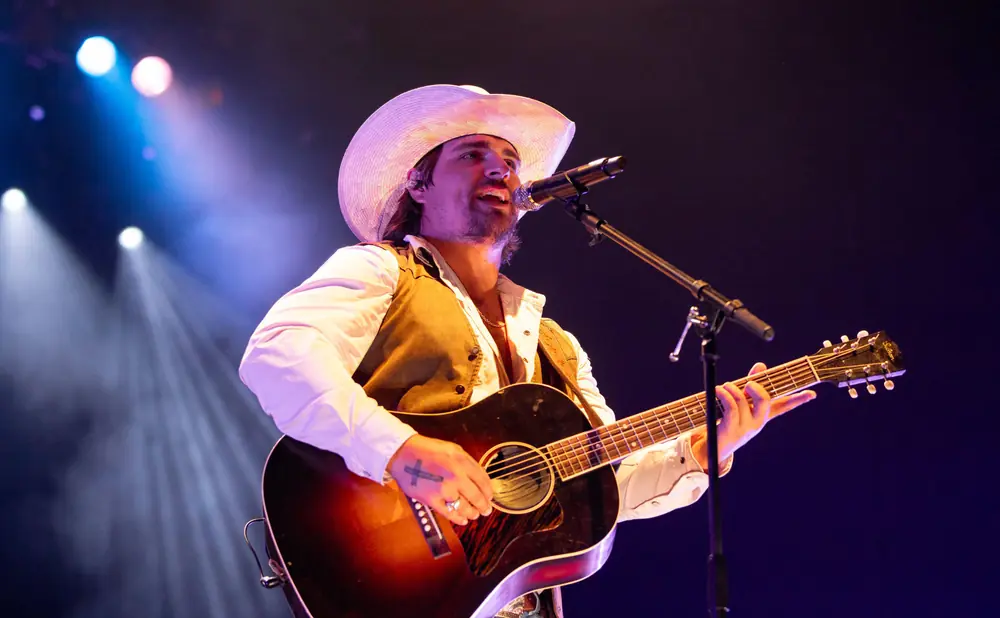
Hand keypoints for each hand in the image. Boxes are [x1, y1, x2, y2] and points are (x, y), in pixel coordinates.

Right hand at [386, 434, 492, 525]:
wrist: (403, 455)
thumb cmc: (428, 450)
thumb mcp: (452, 449)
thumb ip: (468, 463)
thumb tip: (481, 479)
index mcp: (462, 461)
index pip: (483, 480)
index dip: (489, 491)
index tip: (490, 496)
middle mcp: (456, 476)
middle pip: (477, 496)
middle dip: (484, 506)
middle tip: (486, 510)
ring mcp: (444, 490)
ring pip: (465, 507)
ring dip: (473, 513)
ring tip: (475, 514)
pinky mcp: (432, 500)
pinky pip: (450, 514)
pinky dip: (459, 519)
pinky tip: (463, 520)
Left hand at [691, 362, 816, 467]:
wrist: (716, 446)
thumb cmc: (729, 420)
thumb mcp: (742, 401)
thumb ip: (751, 383)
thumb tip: (762, 365)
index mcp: (763, 415)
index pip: (784, 406)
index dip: (798, 400)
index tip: (812, 394)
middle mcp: (758, 422)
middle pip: (766, 402)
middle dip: (757, 388)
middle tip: (748, 383)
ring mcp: (746, 427)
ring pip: (743, 402)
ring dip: (731, 389)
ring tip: (724, 386)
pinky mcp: (733, 429)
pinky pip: (732, 408)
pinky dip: (724, 395)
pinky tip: (718, 390)